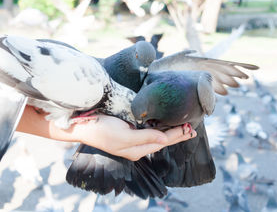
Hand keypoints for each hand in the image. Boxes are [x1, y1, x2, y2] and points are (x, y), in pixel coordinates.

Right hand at [72, 114, 196, 160]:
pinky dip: (160, 129)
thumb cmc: (102, 131)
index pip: (162, 142)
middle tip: (192, 130)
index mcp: (137, 150)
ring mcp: (133, 140)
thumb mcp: (124, 136)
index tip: (189, 128)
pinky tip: (164, 126)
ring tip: (184, 129)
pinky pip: (149, 132)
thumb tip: (165, 141)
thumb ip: (145, 138)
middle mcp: (137, 147)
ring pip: (157, 137)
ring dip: (170, 132)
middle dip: (178, 136)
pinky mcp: (129, 132)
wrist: (84, 126)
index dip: (176, 135)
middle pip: (162, 141)